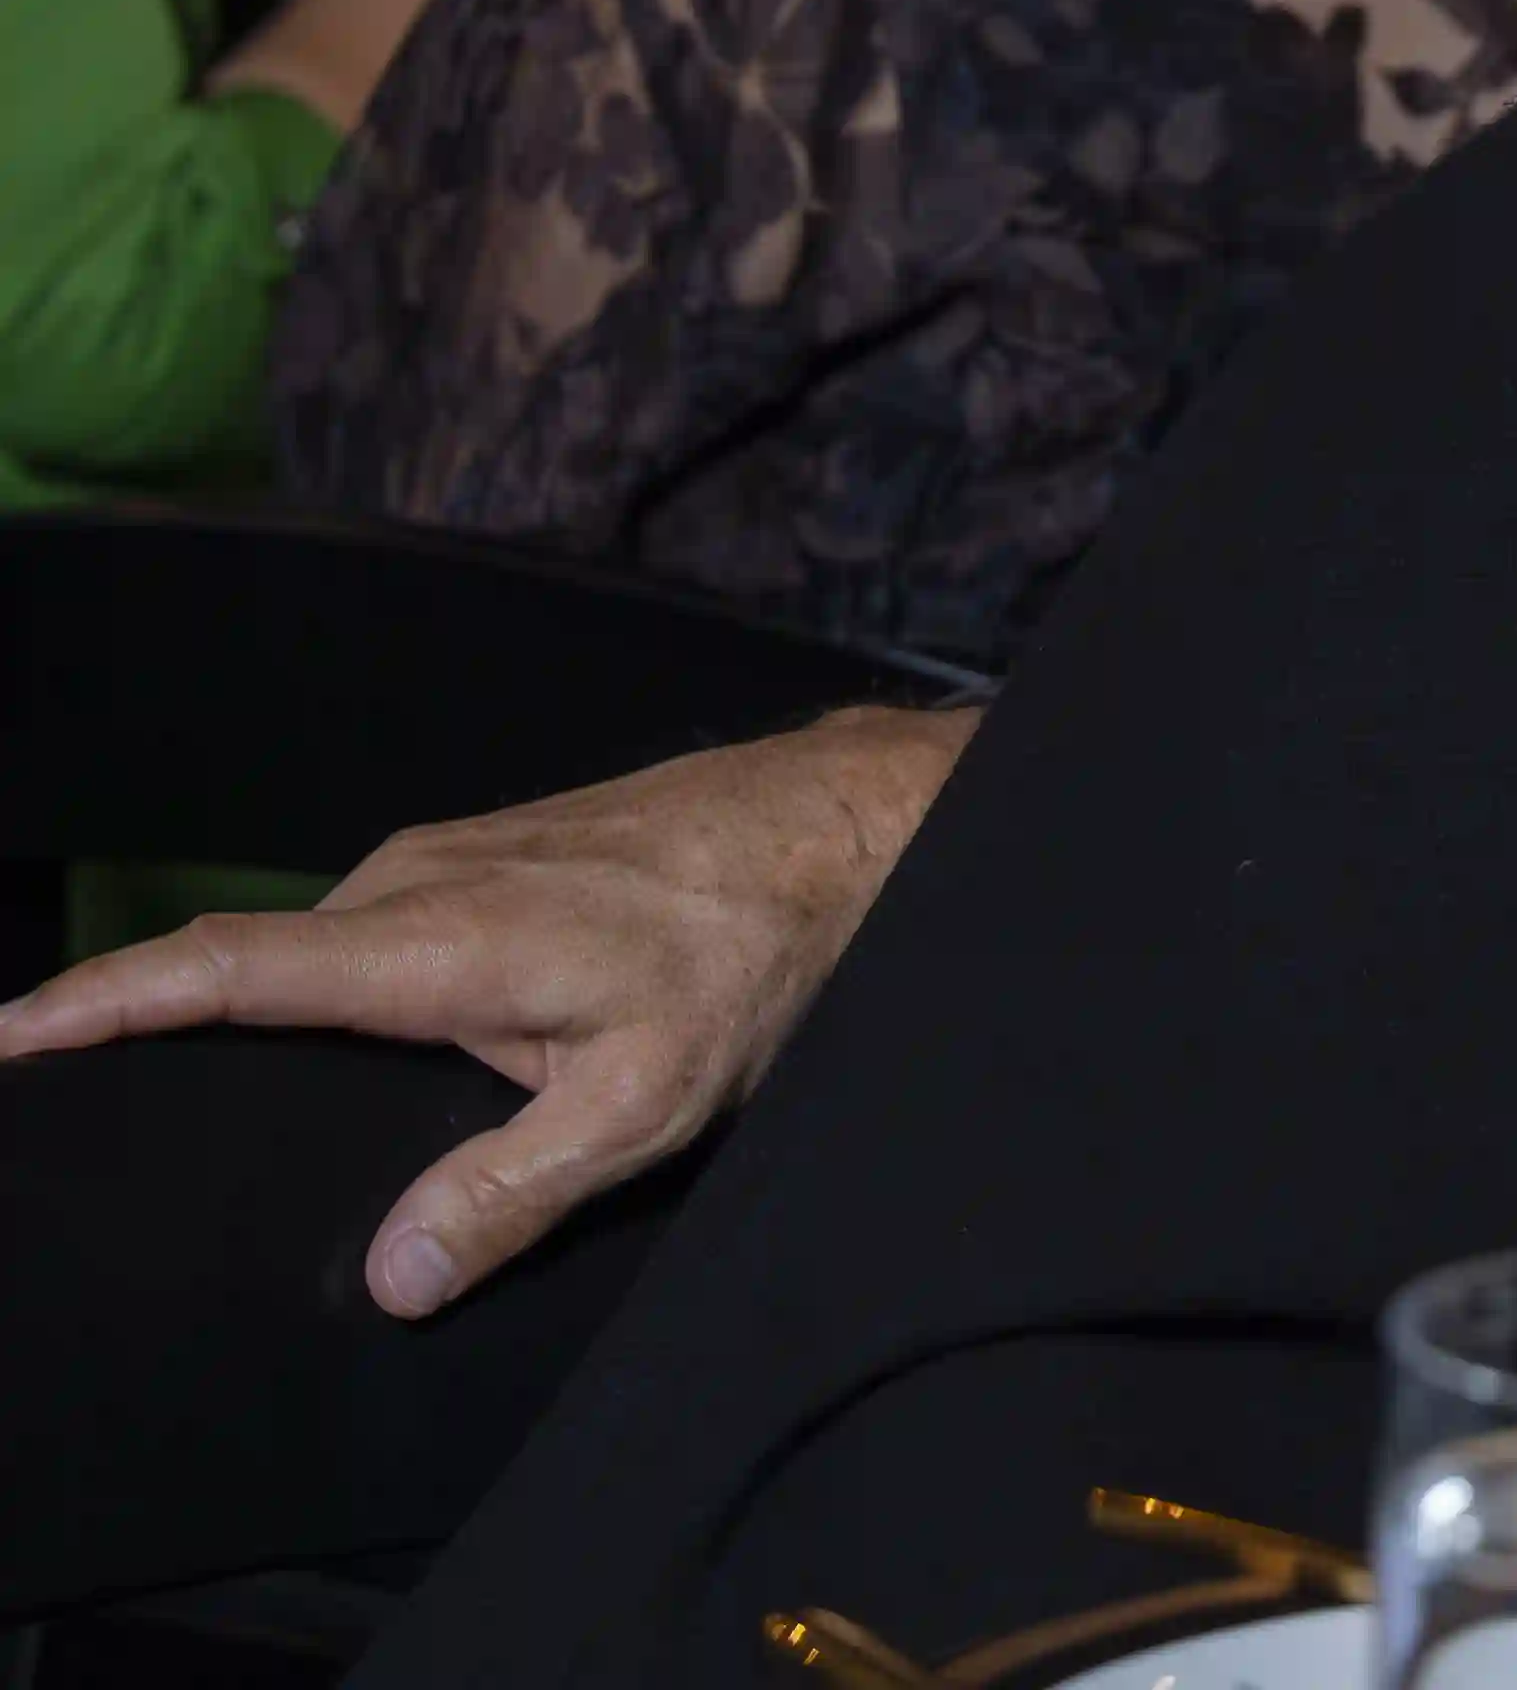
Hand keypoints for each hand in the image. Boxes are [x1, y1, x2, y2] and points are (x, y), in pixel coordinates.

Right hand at [0, 705, 972, 1313]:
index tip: (3, 1036)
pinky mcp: (483, 857)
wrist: (846, 825)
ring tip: (232, 1104)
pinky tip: (376, 1050)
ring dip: (286, 1020)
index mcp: (429, 937)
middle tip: (96, 1124)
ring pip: (325, 959)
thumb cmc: (757, 950)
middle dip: (171, 1040)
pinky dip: (352, 993)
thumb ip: (511, 1192)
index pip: (222, 970)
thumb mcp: (646, 1099)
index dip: (97, 1004)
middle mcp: (415, 880)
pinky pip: (379, 936)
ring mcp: (447, 858)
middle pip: (255, 975)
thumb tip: (390, 1278)